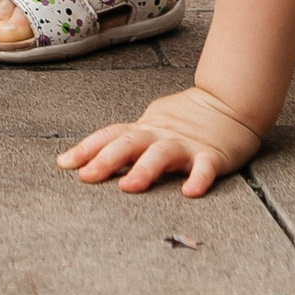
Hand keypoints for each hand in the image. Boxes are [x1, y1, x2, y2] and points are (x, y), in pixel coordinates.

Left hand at [59, 86, 263, 196]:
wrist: (231, 102)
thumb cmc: (188, 120)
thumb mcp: (153, 125)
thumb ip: (128, 140)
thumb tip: (91, 157)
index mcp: (146, 129)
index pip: (111, 135)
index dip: (87, 148)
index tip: (64, 164)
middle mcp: (162, 135)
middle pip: (131, 142)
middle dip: (107, 159)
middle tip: (87, 176)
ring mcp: (187, 144)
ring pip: (163, 154)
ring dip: (145, 169)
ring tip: (130, 186)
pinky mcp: (214, 155)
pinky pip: (206, 167)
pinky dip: (199, 178)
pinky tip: (191, 192)